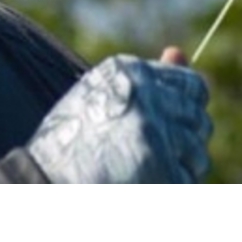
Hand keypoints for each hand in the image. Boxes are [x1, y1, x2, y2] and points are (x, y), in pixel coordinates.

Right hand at [27, 49, 212, 183]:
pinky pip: (186, 182)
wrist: (42, 182)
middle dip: (184, 141)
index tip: (168, 127)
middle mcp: (149, 97)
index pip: (193, 88)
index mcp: (133, 72)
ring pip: (198, 155)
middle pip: (200, 121)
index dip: (185, 111)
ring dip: (179, 168)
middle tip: (150, 156)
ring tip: (141, 173)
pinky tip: (141, 188)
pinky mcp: (163, 172)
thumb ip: (148, 78)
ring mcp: (158, 136)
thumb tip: (179, 53)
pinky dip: (169, 188)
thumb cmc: (71, 141)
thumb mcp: (102, 95)